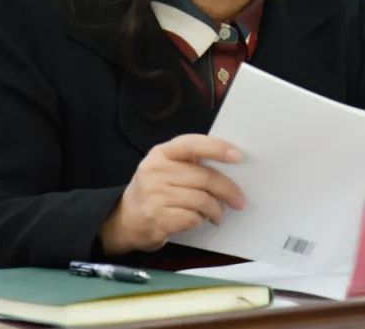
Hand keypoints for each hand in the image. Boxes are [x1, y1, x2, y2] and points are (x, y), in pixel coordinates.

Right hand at [100, 134, 245, 254]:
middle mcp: (156, 170)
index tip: (238, 156)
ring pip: (202, 200)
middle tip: (239, 201)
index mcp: (162, 153)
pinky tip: (199, 220)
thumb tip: (230, 166)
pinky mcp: (157, 218)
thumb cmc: (155, 190)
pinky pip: (192, 218)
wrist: (125, 220)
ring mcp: (155, 195)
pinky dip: (201, 220)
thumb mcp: (165, 168)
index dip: (217, 148)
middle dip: (228, 190)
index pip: (192, 144)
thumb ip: (190, 163)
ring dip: (216, 210)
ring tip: (218, 215)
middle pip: (204, 177)